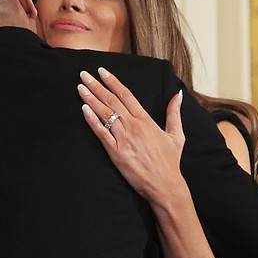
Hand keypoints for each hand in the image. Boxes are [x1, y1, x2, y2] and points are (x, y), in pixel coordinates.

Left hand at [78, 67, 185, 204]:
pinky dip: (92, 120)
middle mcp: (134, 126)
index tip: (102, 71)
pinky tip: (83, 109)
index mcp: (146, 120)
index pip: (127, 95)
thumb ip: (174, 113)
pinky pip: (101, 133)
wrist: (165, 185)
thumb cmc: (169, 162)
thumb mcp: (176, 135)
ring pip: (105, 114)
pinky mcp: (116, 153)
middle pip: (112, 101)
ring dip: (90, 99)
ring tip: (80, 87)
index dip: (113, 81)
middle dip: (96, 86)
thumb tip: (177, 94)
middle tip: (84, 74)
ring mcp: (124, 139)